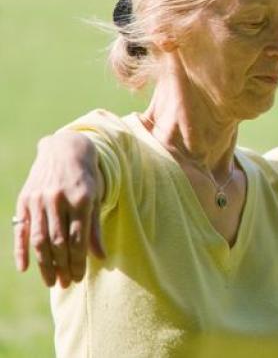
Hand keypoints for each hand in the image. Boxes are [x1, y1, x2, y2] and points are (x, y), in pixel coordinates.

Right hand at [13, 131, 105, 287]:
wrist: (65, 149)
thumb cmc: (86, 177)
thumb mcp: (96, 198)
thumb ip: (95, 227)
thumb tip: (101, 257)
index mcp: (81, 200)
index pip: (78, 238)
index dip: (78, 261)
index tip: (79, 277)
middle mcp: (58, 200)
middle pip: (58, 242)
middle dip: (62, 266)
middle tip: (66, 284)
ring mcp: (39, 200)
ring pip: (40, 239)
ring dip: (44, 264)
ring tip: (51, 281)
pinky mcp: (25, 199)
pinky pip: (22, 229)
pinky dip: (21, 249)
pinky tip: (25, 267)